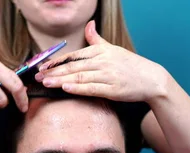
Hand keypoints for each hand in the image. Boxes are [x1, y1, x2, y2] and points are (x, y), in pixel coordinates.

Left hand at [35, 20, 167, 102]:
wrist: (151, 79)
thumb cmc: (131, 65)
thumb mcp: (113, 49)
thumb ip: (97, 39)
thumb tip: (89, 24)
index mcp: (100, 52)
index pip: (73, 56)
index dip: (56, 61)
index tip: (42, 66)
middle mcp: (102, 62)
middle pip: (73, 67)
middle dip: (53, 72)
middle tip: (38, 77)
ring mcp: (107, 76)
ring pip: (79, 77)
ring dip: (61, 80)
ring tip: (46, 83)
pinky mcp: (113, 90)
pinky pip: (92, 88)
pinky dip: (78, 88)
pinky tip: (66, 89)